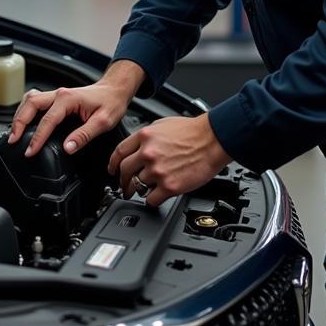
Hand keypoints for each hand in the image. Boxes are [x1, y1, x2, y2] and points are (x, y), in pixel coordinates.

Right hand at [8, 62, 143, 157]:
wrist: (115, 89)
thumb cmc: (111, 102)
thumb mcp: (103, 122)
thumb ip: (84, 135)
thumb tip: (68, 148)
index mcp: (68, 99)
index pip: (46, 120)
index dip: (36, 138)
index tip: (30, 151)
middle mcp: (59, 94)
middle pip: (30, 105)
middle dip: (18, 123)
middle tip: (13, 141)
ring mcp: (56, 94)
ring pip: (29, 100)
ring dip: (20, 115)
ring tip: (14, 133)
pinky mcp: (56, 98)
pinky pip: (34, 101)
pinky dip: (25, 111)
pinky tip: (24, 121)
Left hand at [109, 115, 231, 208]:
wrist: (213, 140)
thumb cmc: (193, 132)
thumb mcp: (162, 124)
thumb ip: (146, 137)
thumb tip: (137, 148)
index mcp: (144, 136)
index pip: (119, 152)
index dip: (112, 164)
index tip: (112, 171)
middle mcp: (148, 153)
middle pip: (124, 172)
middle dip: (122, 181)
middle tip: (124, 186)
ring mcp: (157, 171)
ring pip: (137, 186)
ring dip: (138, 190)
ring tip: (143, 191)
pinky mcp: (169, 186)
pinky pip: (151, 199)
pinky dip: (151, 200)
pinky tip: (155, 197)